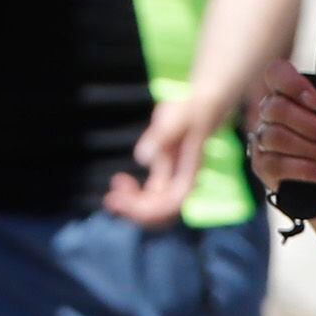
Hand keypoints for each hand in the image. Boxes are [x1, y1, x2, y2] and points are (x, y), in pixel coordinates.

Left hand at [105, 88, 232, 226]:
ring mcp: (174, 179)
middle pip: (163, 212)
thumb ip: (162, 136)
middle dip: (135, 210)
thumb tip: (142, 158)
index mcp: (189, 172)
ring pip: (155, 207)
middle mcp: (182, 181)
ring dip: (133, 205)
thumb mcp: (178, 118)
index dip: (147, 208)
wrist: (204, 103)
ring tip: (114, 190)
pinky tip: (121, 181)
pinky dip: (134, 195)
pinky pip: (150, 196)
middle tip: (111, 198)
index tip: (121, 198)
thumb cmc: (193, 110)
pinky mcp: (166, 173)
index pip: (172, 203)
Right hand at [247, 60, 315, 245]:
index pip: (276, 73)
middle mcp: (274, 117)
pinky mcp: (264, 170)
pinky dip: (306, 168)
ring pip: (276, 138)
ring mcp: (265, 143)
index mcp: (296, 98)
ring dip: (314, 150)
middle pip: (276, 108)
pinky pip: (277, 164)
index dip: (293, 84)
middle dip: (313, 126)